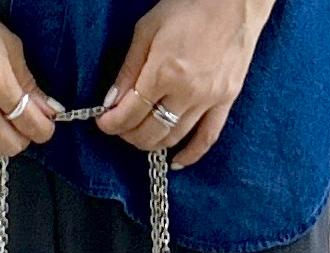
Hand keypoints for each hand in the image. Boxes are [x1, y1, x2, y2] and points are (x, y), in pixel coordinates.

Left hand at [95, 0, 275, 167]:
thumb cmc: (190, 4)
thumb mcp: (147, 29)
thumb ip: (129, 69)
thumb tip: (112, 102)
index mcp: (164, 71)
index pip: (130, 113)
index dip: (112, 123)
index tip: (104, 122)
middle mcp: (187, 91)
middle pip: (150, 132)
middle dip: (128, 135)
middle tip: (120, 128)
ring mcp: (209, 99)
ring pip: (173, 138)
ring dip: (152, 143)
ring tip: (141, 135)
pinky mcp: (226, 101)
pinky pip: (207, 138)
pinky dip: (190, 155)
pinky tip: (175, 161)